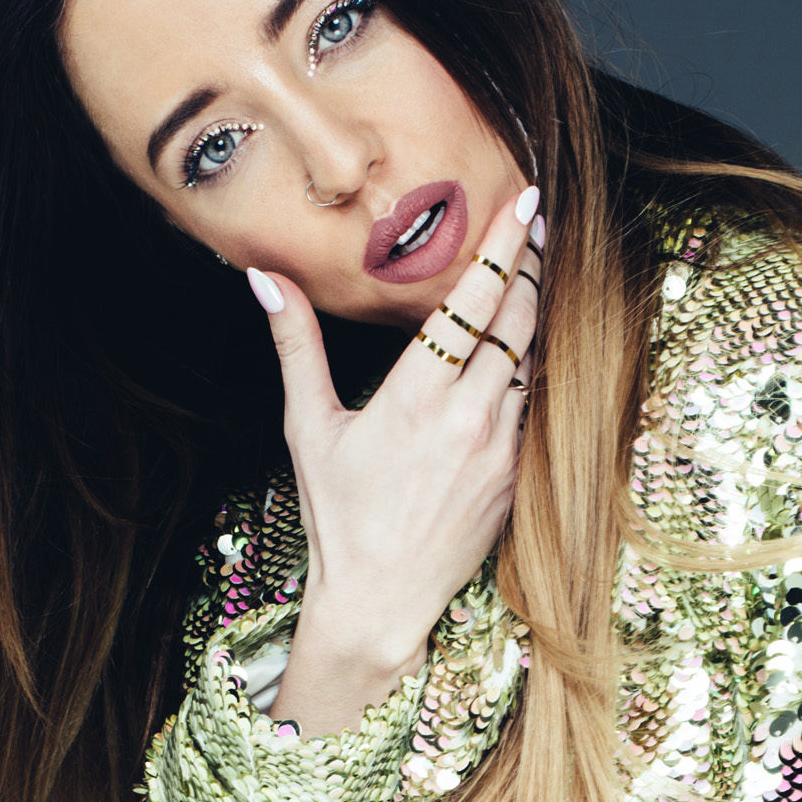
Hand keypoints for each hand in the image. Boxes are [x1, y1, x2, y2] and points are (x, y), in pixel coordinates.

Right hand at [247, 185, 542, 732]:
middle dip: (530, 264)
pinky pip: (535, 404)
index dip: (502, 246)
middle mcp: (468, 418)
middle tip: (536, 222)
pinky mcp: (518, 476)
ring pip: (533, 359)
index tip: (524, 203)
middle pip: (518, 320)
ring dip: (537, 311)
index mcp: (415, 398)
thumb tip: (264, 277)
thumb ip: (295, 345)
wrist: (381, 599)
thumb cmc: (338, 514)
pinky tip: (531, 341)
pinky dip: (535, 366)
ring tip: (537, 267)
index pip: (471, 303)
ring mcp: (502, 448)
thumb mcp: (308, 428)